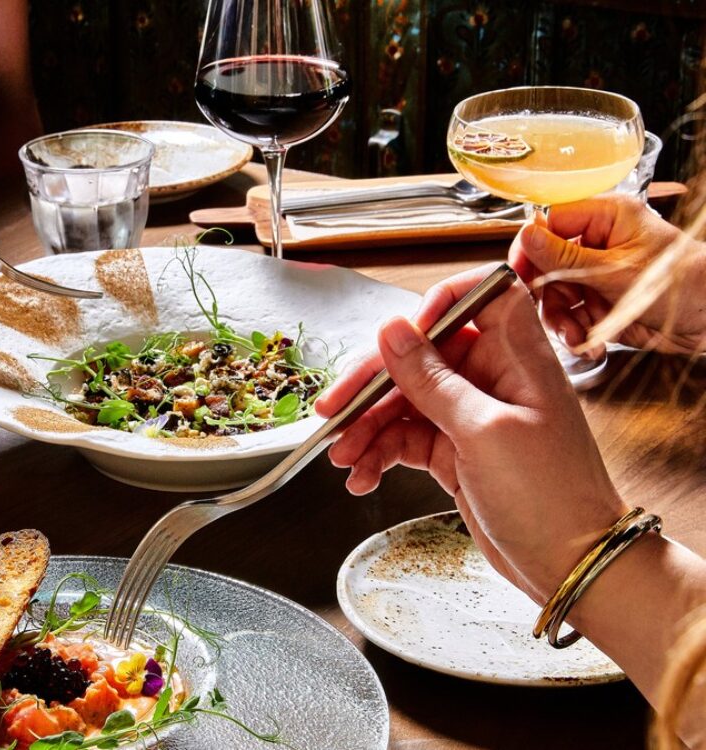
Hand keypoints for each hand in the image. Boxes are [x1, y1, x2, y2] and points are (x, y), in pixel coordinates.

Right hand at [314, 265, 627, 601]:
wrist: (571, 566)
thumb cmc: (551, 499)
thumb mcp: (484, 432)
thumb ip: (432, 379)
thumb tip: (393, 328)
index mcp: (517, 357)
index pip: (479, 297)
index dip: (435, 304)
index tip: (394, 335)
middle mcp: (492, 378)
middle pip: (420, 355)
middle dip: (372, 383)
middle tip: (334, 410)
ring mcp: (471, 415)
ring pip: (403, 400)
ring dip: (367, 427)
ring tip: (343, 457)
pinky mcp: (454, 451)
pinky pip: (404, 439)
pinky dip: (379, 454)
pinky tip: (363, 475)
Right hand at [508, 193, 705, 355]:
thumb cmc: (682, 281)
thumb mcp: (617, 270)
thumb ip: (566, 257)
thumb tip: (526, 236)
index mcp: (606, 218)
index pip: (550, 222)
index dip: (530, 245)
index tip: (519, 270)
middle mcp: (596, 245)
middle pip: (545, 264)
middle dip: (546, 294)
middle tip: (551, 310)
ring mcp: (596, 277)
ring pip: (553, 296)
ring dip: (559, 320)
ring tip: (576, 336)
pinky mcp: (598, 305)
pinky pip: (569, 318)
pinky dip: (575, 334)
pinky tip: (590, 344)